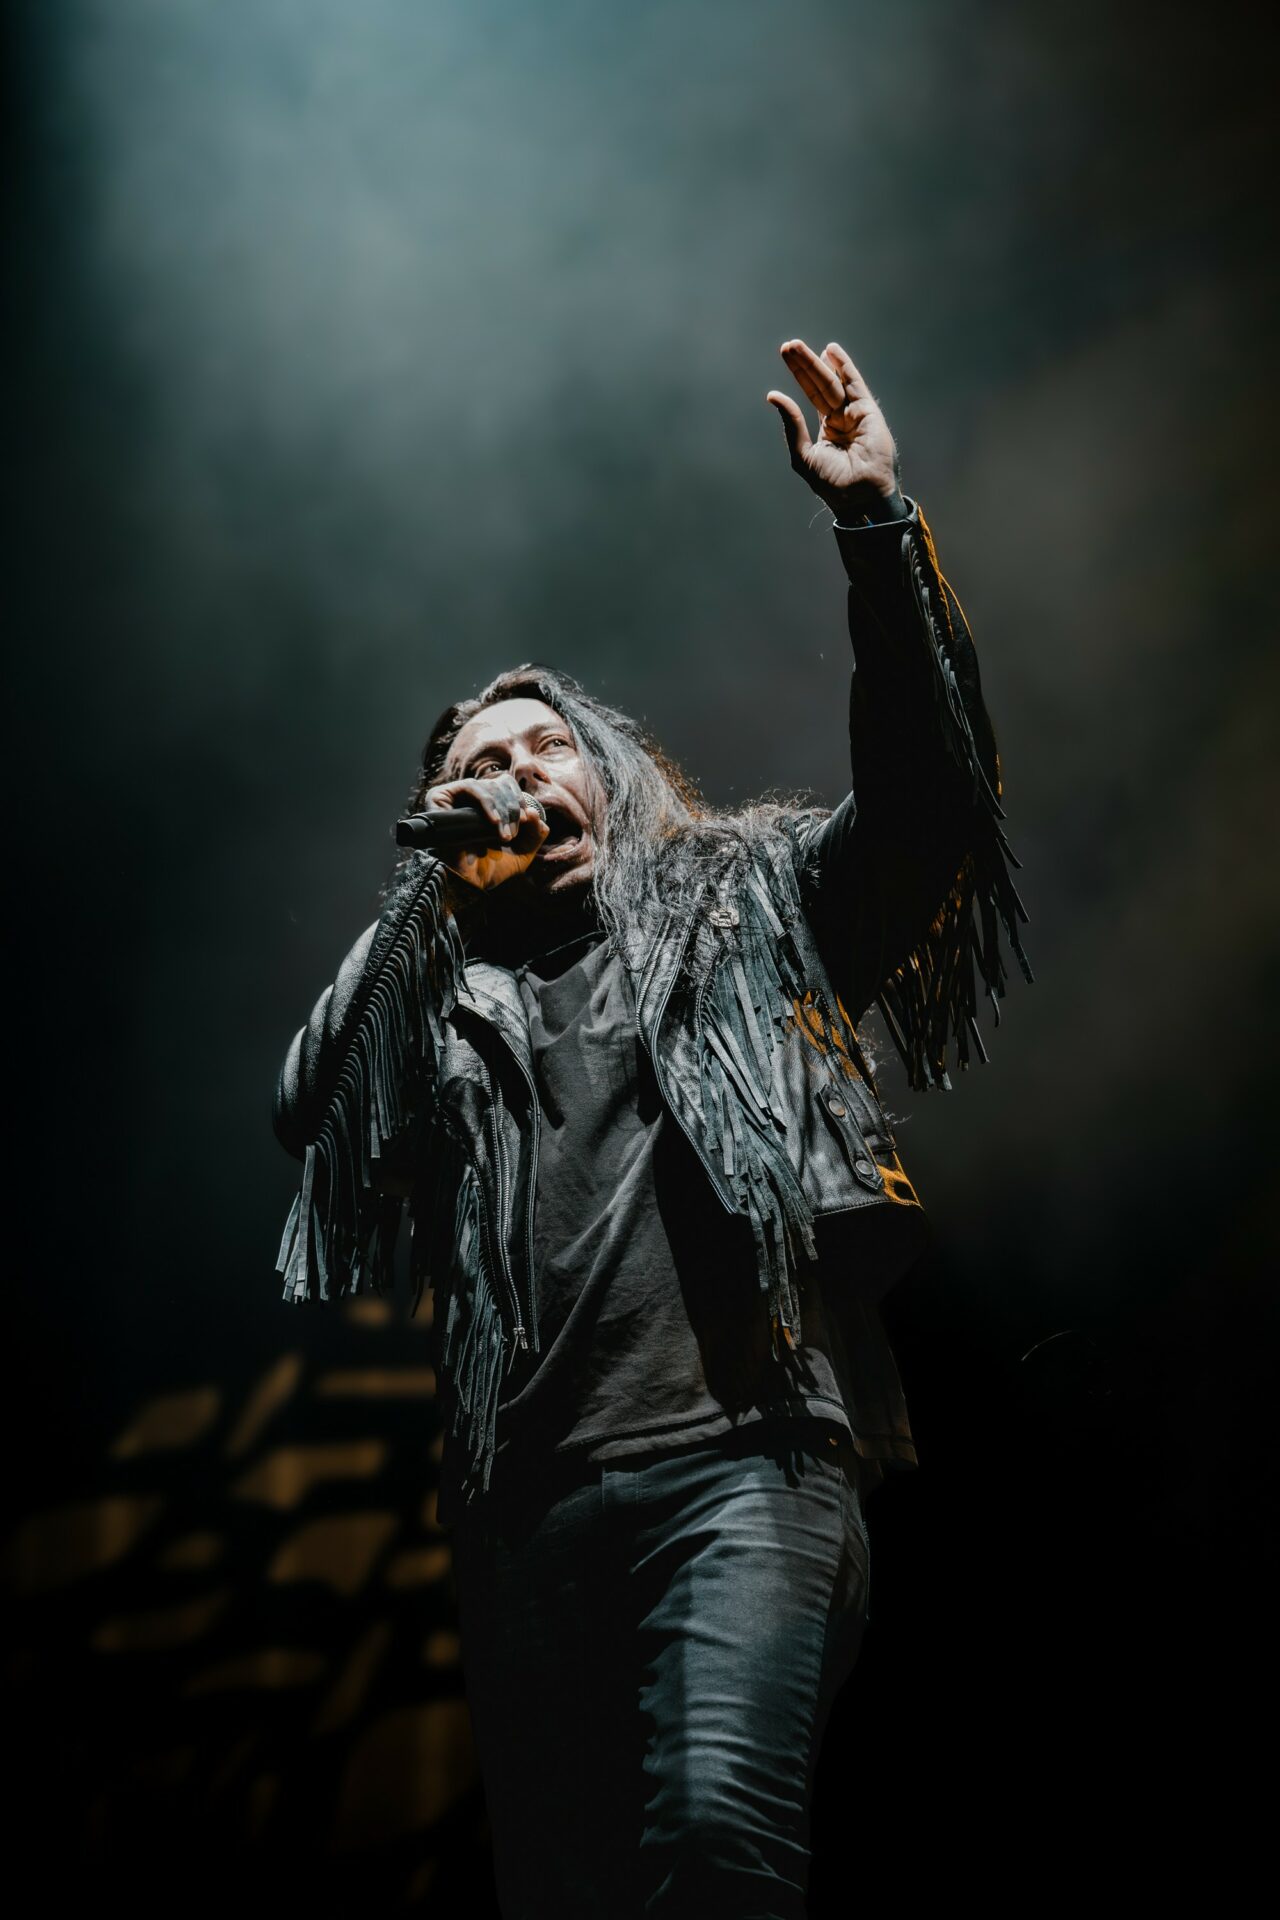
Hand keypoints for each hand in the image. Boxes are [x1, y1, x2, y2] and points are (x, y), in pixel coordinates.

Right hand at [422, 773, 548, 890]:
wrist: (466, 884)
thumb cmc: (490, 869)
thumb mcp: (522, 851)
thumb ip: (535, 833)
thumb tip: (534, 811)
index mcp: (489, 805)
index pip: (508, 786)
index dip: (519, 800)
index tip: (526, 821)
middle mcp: (471, 797)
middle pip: (500, 785)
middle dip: (512, 809)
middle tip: (512, 834)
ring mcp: (455, 795)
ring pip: (488, 787)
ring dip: (502, 811)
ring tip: (503, 836)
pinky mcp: (441, 795)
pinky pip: (470, 787)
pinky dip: (487, 804)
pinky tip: (494, 823)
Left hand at [767, 339, 905, 522]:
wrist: (859, 497)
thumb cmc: (832, 484)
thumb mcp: (803, 454)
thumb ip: (791, 425)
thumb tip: (773, 396)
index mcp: (826, 430)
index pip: (810, 396)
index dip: (798, 376)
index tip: (786, 356)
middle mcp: (841, 418)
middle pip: (819, 385)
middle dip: (804, 365)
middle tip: (788, 346)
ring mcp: (855, 414)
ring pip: (833, 382)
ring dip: (818, 362)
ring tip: (799, 346)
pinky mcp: (868, 412)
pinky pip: (855, 385)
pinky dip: (844, 367)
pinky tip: (832, 351)